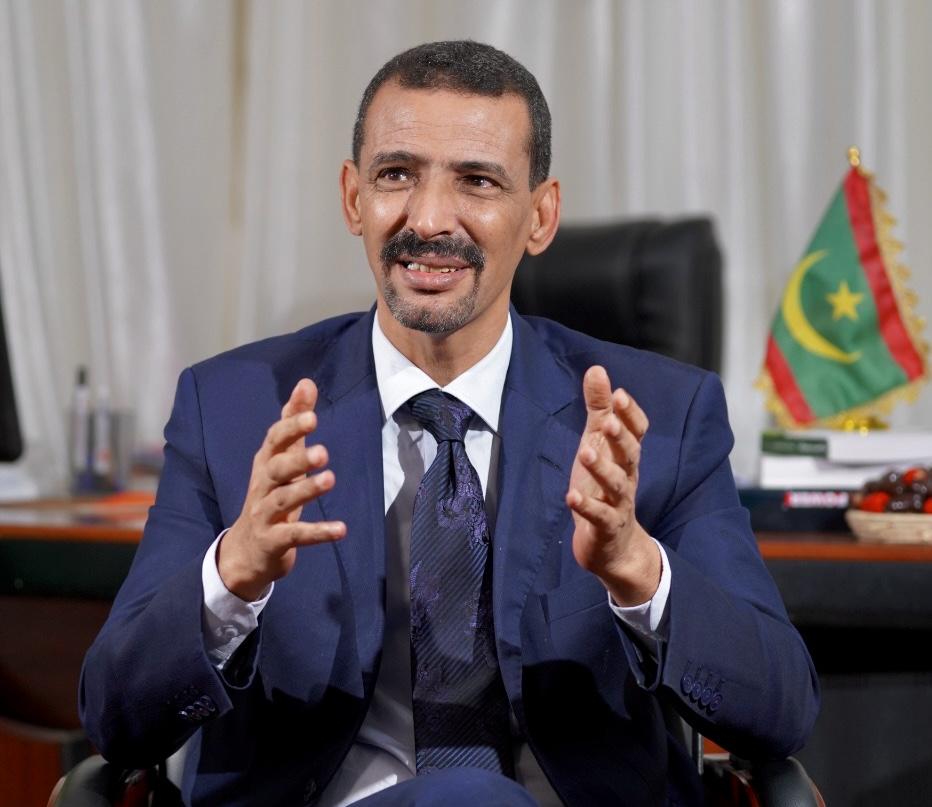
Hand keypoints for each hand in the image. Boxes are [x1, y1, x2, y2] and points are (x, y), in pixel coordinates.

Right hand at [218, 379, 345, 600]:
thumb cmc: (271, 495)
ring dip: (306, 490)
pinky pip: (295, 536)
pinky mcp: (274, 541)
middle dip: (297, 460)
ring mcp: (265, 515)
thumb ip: (295, 423)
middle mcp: (263, 486)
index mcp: (266, 464)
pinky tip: (341, 529)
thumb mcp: (282, 459)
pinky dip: (318, 533)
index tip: (311, 416)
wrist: (246, 551)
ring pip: (283, 501)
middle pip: (276, 470)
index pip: (274, 441)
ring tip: (330, 479)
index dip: (290, 428)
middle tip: (323, 451)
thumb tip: (307, 383)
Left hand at [566, 366, 659, 605]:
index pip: (637, 432)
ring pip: (616, 485)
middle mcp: (627, 477)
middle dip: (620, 438)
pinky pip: (599, 517)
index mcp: (625, 456)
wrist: (614, 546)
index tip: (618, 394)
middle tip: (608, 421)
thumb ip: (598, 409)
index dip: (630, 414)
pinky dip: (586, 507)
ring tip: (585, 453)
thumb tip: (597, 369)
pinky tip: (571, 496)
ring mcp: (619, 504)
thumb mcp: (598, 444)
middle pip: (630, 455)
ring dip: (601, 469)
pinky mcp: (606, 527)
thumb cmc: (603, 487)